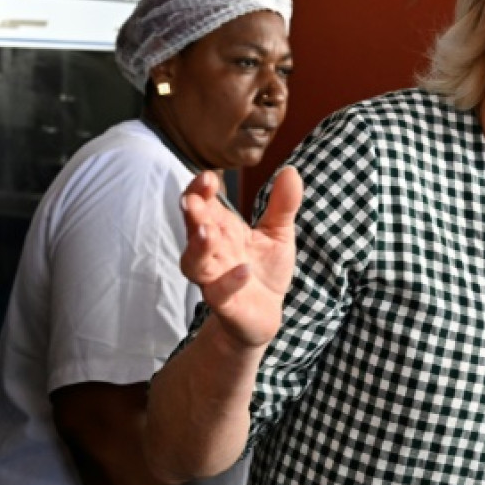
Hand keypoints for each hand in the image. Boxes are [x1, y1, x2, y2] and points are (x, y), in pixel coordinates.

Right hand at [180, 167, 302, 348]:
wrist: (266, 313)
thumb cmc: (265, 269)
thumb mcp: (278, 233)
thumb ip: (283, 205)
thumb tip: (292, 171)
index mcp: (222, 229)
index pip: (203, 204)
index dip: (201, 191)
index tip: (208, 177)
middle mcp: (212, 252)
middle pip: (193, 228)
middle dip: (192, 213)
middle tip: (193, 199)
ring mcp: (214, 278)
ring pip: (195, 262)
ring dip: (198, 247)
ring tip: (207, 232)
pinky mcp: (224, 304)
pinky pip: (219, 293)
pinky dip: (229, 282)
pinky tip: (243, 270)